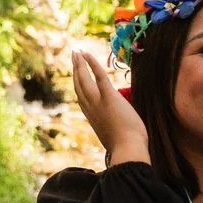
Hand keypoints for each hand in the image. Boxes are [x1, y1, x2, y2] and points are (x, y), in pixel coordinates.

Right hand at [71, 50, 149, 166]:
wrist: (127, 150)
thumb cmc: (127, 148)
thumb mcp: (116, 138)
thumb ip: (113, 130)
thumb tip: (120, 131)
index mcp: (93, 119)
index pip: (82, 99)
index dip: (79, 86)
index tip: (77, 77)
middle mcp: (91, 109)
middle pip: (79, 86)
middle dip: (76, 70)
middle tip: (74, 57)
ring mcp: (98, 103)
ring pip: (84, 79)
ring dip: (79, 64)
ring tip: (77, 52)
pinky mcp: (109, 97)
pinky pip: (99, 76)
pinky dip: (92, 64)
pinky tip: (88, 54)